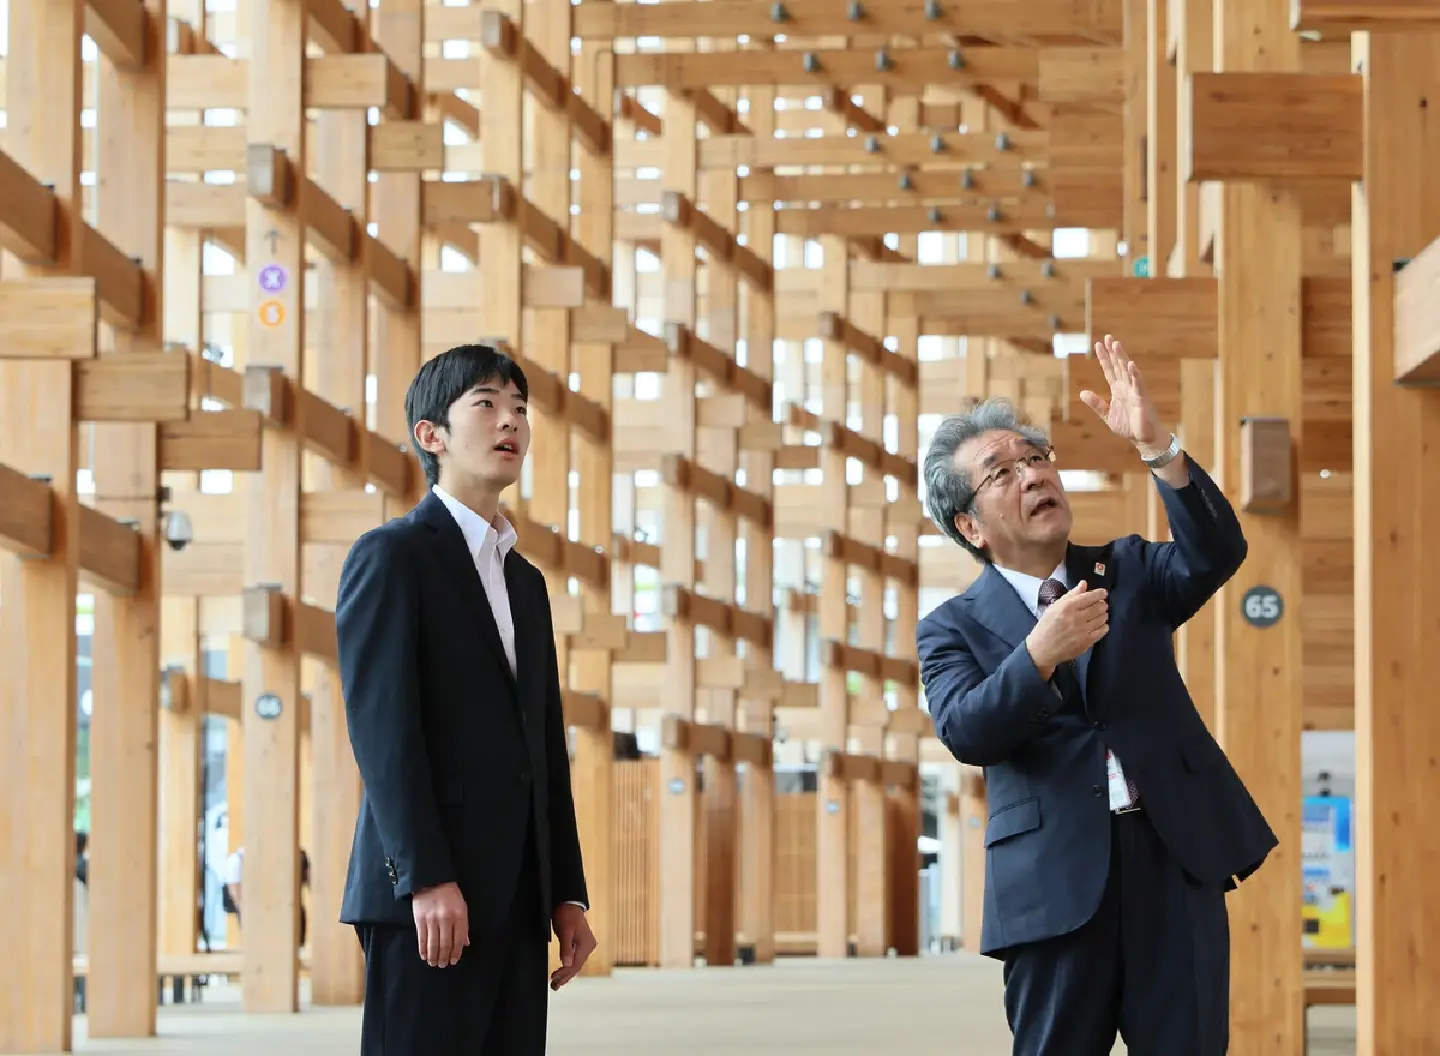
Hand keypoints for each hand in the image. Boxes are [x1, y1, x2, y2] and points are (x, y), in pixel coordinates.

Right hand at [412, 881, 468, 966]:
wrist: (432, 880)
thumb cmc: (450, 895)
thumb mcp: (462, 907)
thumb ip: (464, 926)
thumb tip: (465, 944)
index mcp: (459, 915)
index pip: (459, 939)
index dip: (456, 953)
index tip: (454, 961)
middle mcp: (446, 919)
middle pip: (445, 944)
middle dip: (444, 957)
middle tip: (443, 965)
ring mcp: (432, 919)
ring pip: (433, 944)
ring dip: (433, 956)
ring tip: (434, 963)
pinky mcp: (419, 919)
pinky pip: (421, 938)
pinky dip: (423, 949)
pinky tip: (424, 956)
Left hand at [550, 903, 596, 989]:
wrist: (570, 903)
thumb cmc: (567, 914)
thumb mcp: (565, 931)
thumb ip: (566, 948)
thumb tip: (566, 964)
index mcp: (585, 944)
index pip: (575, 964)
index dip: (564, 973)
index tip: (554, 979)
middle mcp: (588, 946)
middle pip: (577, 966)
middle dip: (565, 977)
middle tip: (554, 986)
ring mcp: (586, 945)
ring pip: (577, 963)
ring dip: (567, 973)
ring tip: (557, 982)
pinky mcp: (581, 943)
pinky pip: (576, 958)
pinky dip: (569, 966)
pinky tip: (564, 971)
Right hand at [1024, 580, 1108, 676]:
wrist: (1042, 649)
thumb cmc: (1046, 626)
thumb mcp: (1054, 607)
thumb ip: (1070, 595)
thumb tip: (1084, 584)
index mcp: (1067, 607)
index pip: (1090, 596)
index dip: (1100, 593)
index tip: (1103, 593)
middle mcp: (1076, 617)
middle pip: (1099, 606)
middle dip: (1102, 604)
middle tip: (1101, 605)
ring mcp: (1083, 630)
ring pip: (1102, 618)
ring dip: (1103, 614)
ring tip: (1099, 615)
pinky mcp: (1087, 641)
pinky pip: (1103, 630)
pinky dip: (1104, 626)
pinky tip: (1099, 625)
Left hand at [1079, 334, 1165, 450]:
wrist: (1142, 439)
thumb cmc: (1128, 426)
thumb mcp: (1106, 414)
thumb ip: (1096, 403)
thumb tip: (1082, 392)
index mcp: (1117, 390)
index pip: (1109, 370)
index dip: (1104, 357)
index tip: (1098, 344)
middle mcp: (1126, 387)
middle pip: (1118, 366)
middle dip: (1113, 352)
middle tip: (1108, 337)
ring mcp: (1134, 391)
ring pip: (1127, 371)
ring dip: (1122, 357)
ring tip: (1116, 344)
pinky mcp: (1142, 399)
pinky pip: (1138, 384)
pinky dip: (1134, 374)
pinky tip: (1130, 364)